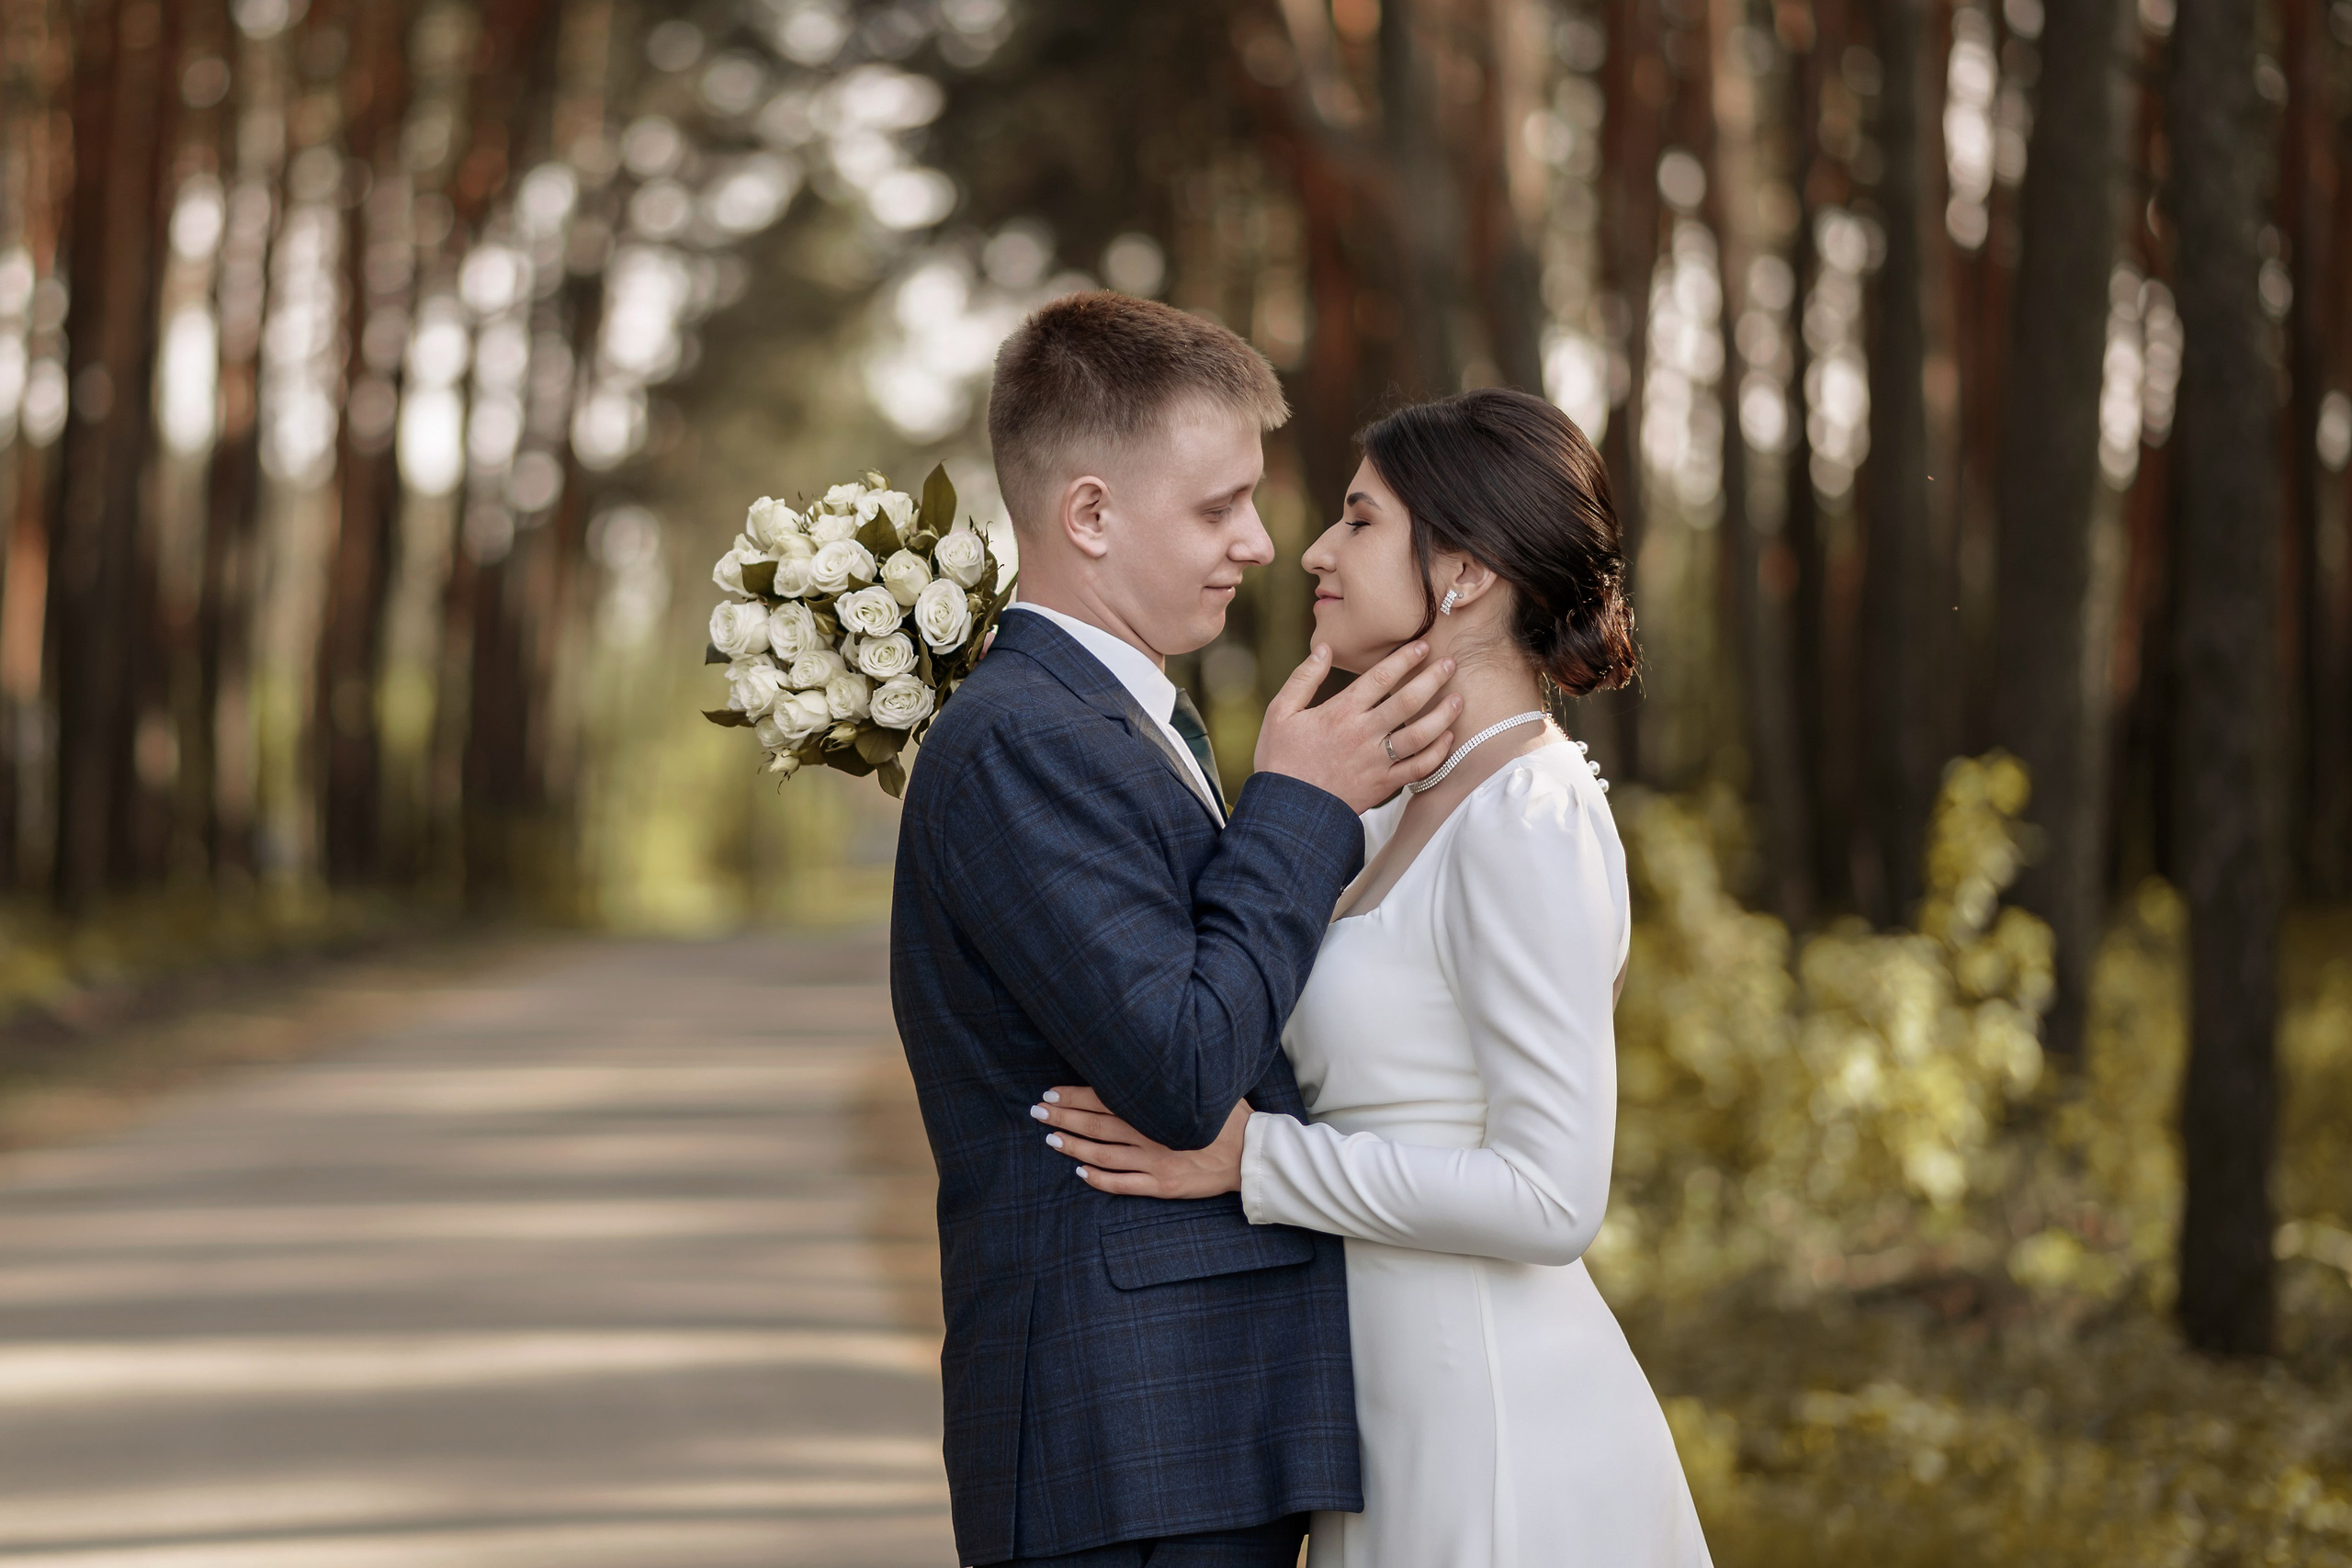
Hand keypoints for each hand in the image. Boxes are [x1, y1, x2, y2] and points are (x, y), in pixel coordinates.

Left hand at [1031, 1086, 1248, 1197]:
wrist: (1252, 1154)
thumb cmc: (1230, 1116)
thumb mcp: (1206, 1084)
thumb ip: (1176, 1073)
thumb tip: (1159, 1047)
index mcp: (1156, 1106)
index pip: (1103, 1098)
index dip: (1073, 1096)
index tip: (1050, 1092)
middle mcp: (1150, 1133)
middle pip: (1095, 1125)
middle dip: (1062, 1118)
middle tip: (1037, 1112)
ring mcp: (1154, 1161)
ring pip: (1101, 1155)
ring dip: (1072, 1147)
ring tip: (1050, 1140)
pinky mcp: (1162, 1185)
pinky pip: (1122, 1184)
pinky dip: (1098, 1180)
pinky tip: (1080, 1174)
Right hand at [1252, 641, 1460, 811]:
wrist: (1286, 811)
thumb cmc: (1280, 760)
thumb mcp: (1280, 712)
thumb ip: (1303, 678)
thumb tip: (1324, 648)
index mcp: (1340, 713)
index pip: (1380, 678)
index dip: (1404, 659)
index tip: (1422, 646)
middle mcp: (1364, 734)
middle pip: (1408, 701)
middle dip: (1432, 679)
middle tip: (1451, 664)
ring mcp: (1376, 762)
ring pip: (1420, 735)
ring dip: (1443, 715)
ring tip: (1458, 699)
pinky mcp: (1383, 786)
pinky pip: (1418, 769)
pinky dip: (1437, 754)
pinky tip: (1447, 739)